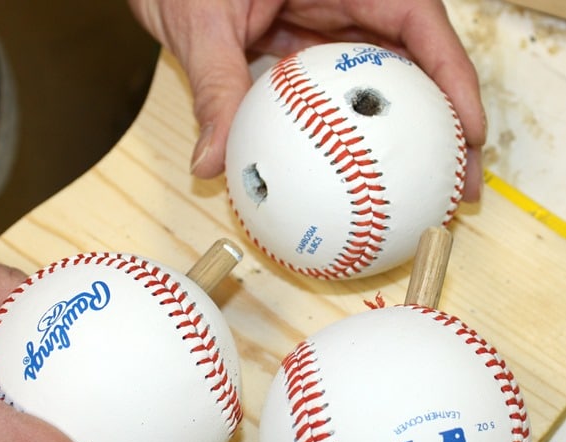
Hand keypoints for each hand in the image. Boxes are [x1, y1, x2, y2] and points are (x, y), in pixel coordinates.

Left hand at [129, 0, 485, 201]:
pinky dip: (352, 134)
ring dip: (403, 137)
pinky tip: (357, 174)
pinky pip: (339, 97)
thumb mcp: (204, 23)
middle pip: (413, 64)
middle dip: (443, 123)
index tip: (470, 133)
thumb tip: (211, 164)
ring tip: (419, 191)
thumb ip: (215, 87)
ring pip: (381, 84)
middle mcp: (346, 1)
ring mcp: (327, 28)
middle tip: (456, 182)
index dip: (453, 78)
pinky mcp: (305, 51)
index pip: (417, 22)